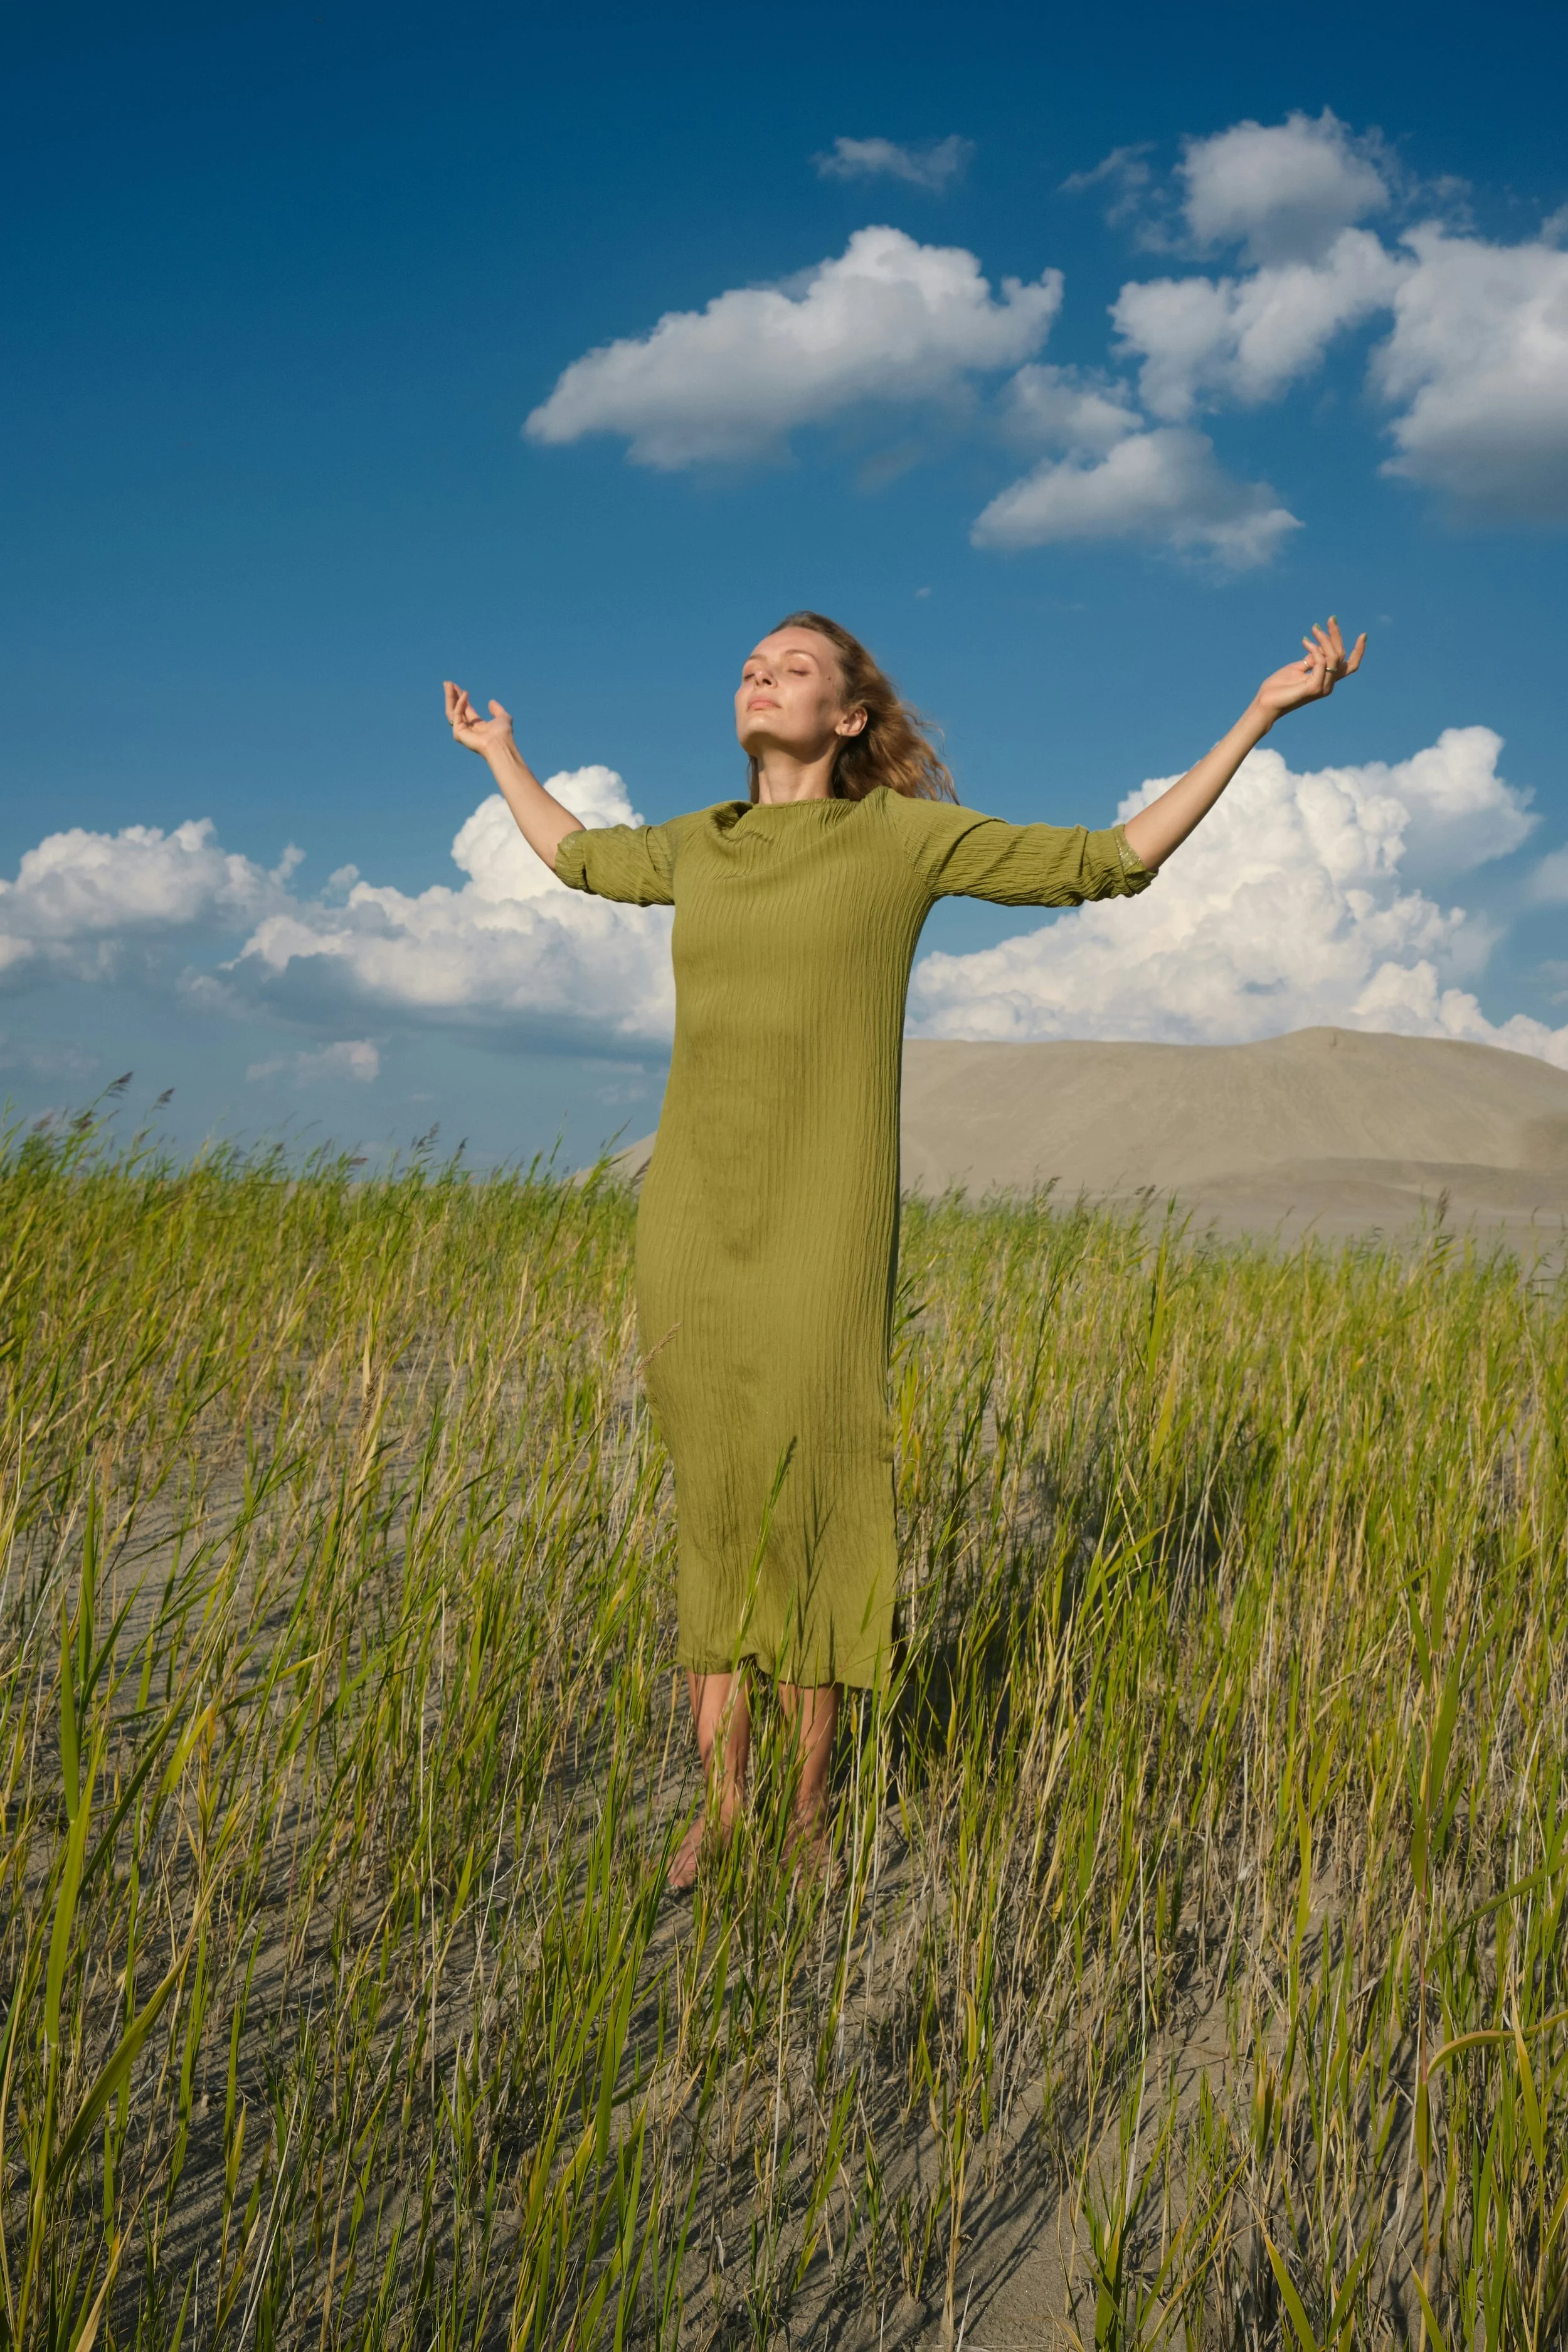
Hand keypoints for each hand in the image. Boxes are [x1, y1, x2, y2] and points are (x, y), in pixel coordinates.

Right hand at [443, 680, 516, 758]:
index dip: (461, 697)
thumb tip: (491, 701)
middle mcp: (468, 729)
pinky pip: (456, 714)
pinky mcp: (458, 733)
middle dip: (452, 696)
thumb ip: (497, 710)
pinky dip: (460, 703)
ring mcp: (462, 732)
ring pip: (452, 711)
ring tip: (448, 684)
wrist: (500, 745)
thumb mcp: (503, 717)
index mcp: (478, 726)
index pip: (466, 709)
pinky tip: (465, 694)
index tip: (456, 686)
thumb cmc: (503, 734)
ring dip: (450, 697)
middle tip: (447, 683)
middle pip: (457, 709)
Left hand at [1251, 616, 1366, 727]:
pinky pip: (1320, 662)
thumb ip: (1312, 659)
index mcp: (1326, 680)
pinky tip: (1305, 641)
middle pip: (1341, 656)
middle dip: (1337, 635)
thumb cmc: (1279, 686)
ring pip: (1333, 657)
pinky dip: (1314, 649)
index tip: (1363, 635)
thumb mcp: (1299, 667)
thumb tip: (1320, 647)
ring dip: (1324, 639)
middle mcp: (1328, 684)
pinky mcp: (1313, 688)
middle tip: (1330, 619)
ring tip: (1313, 629)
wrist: (1265, 702)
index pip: (1350, 666)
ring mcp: (1322, 687)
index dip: (1359, 651)